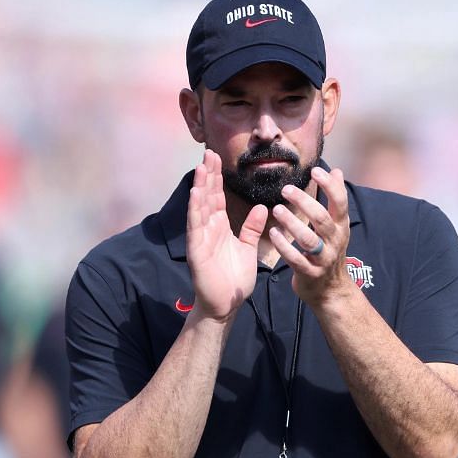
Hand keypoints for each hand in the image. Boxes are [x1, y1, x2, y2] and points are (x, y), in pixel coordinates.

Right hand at [186, 148, 267, 320]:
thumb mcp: (248, 248)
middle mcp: (207, 229)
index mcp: (219, 228)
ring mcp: (200, 238)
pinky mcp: (196, 250)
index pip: (217, 198)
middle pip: (206, 197)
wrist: (227, 304)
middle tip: (208, 152)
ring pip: (199, 207)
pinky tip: (196, 193)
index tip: (217, 158)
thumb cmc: (235, 279)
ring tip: (202, 166)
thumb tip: (262, 208)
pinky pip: (195, 226)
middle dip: (208, 175)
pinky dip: (195, 209)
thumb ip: (251, 228)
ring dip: (200, 186)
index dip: (217, 178)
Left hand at [265, 166, 350, 305]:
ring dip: (292, 223)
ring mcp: (323, 258)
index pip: (340, 202)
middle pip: (322, 218)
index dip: (330, 186)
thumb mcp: (336, 226)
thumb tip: (336, 171)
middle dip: (305, 203)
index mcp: (340, 226)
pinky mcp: (310, 273)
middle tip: (286, 189)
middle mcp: (335, 241)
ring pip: (309, 239)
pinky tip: (273, 234)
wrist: (330, 290)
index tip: (315, 170)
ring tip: (277, 210)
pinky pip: (296, 259)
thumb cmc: (328, 252)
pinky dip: (284, 246)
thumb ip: (334, 199)